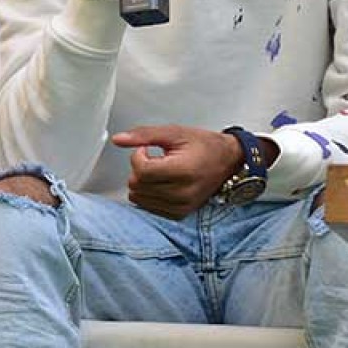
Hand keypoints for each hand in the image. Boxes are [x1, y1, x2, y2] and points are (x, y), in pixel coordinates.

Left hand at [111, 125, 242, 218]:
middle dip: (140, 169)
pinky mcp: (179, 214)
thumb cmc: (204, 145)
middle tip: (157, 159)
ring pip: (138, 198)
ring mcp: (181, 206)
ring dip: (143, 182)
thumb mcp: (174, 133)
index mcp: (183, 171)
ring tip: (161, 171)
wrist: (228, 161)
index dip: (138, 156)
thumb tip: (118, 139)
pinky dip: (149, 194)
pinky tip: (162, 183)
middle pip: (137, 185)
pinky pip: (148, 207)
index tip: (147, 149)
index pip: (141, 171)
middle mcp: (182, 193)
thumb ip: (144, 135)